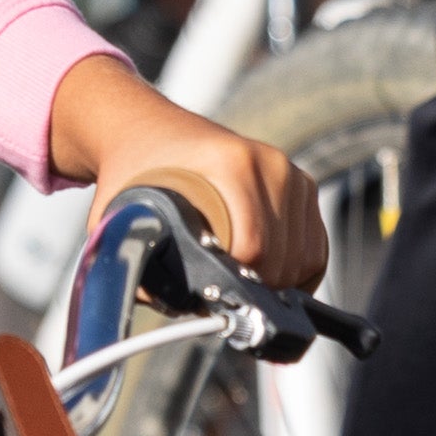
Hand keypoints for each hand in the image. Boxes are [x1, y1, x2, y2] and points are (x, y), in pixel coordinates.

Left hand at [45, 55, 325, 289]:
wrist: (148, 131)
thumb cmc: (133, 173)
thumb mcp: (120, 214)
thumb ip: (131, 259)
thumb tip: (162, 304)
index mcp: (231, 163)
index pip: (253, 245)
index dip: (232, 283)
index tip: (206, 295)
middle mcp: (269, 163)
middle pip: (283, 256)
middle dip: (253, 288)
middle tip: (219, 297)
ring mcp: (290, 172)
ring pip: (304, 256)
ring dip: (276, 284)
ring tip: (238, 288)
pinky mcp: (301, 184)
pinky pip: (315, 245)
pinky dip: (298, 272)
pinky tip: (266, 281)